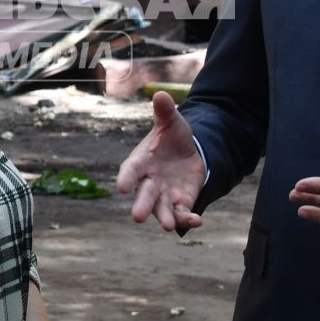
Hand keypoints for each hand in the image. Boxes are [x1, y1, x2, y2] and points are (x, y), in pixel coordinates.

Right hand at [116, 90, 205, 231]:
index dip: (126, 178)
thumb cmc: (171, 138)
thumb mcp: (171, 122)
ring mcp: (164, 195)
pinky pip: (181, 213)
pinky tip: (197, 220)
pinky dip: (187, 219)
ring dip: (163, 218)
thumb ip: (165, 112)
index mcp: (141, 161)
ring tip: (166, 226)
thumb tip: (161, 94)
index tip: (122, 187)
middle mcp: (149, 181)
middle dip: (141, 205)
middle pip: (144, 195)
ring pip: (161, 210)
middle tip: (136, 217)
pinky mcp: (180, 202)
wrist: (187, 154)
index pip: (130, 170)